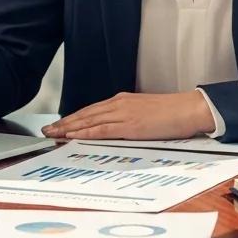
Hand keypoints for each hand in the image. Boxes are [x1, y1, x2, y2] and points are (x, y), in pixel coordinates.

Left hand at [42, 91, 214, 140]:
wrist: (190, 109)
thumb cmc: (173, 113)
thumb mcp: (146, 114)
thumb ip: (130, 119)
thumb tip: (119, 130)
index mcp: (123, 101)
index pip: (92, 110)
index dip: (74, 117)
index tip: (59, 124)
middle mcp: (120, 104)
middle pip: (86, 113)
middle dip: (65, 122)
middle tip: (47, 130)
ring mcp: (124, 113)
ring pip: (89, 120)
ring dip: (69, 127)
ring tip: (53, 133)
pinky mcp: (130, 125)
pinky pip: (102, 129)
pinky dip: (85, 132)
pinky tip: (73, 136)